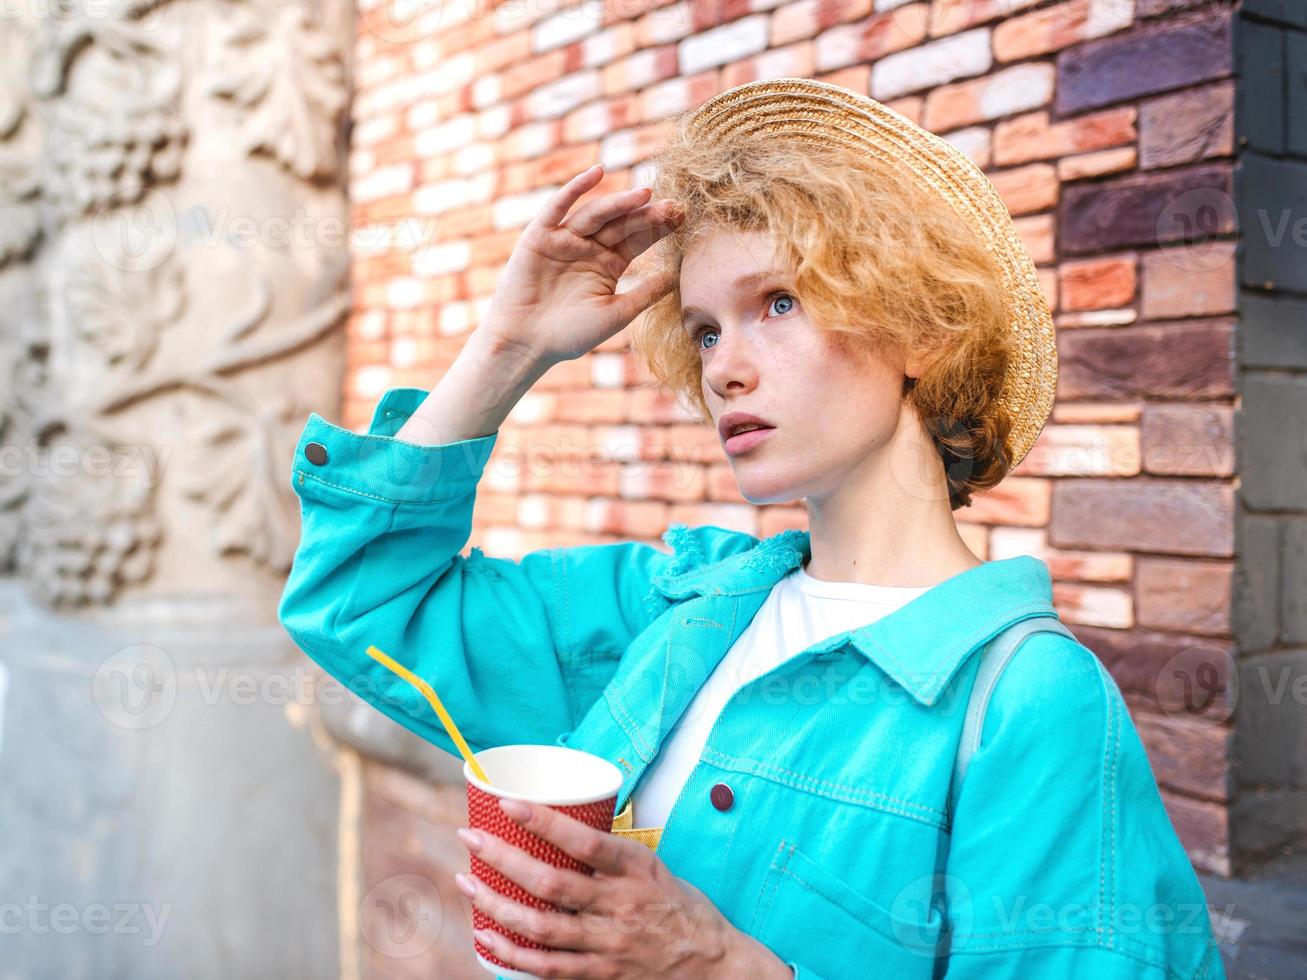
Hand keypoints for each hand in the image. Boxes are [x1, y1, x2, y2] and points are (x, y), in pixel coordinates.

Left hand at [454, 798, 783, 979]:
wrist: (712, 965)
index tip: (509, 802)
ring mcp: (607, 944)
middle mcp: (620, 907)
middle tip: (472, 837)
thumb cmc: (681, 909)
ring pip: (539, 926)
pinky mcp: (599, 974)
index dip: (545, 821)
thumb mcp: (654, 869)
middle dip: (503, 858)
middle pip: (550, 883)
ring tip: (468, 882)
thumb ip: (611, 856)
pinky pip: (546, 967)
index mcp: (636, 871)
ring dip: (496, 903)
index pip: (585, 842)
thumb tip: (563, 826)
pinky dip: (512, 953)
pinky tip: (487, 936)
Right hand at [477, 164, 684, 365]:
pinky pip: (558, 207)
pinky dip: (575, 188)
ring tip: (646, 194)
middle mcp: (589, 247)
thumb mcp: (616, 314)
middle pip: (622, 223)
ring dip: (620, 202)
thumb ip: (644, 294)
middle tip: (673, 206)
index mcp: (608, 264)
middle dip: (647, 214)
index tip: (683, 216)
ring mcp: (565, 239)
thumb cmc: (570, 335)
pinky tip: (597, 172)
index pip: (639, 239)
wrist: (525, 343)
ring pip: (597, 214)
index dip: (660, 228)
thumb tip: (676, 277)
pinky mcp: (540, 235)